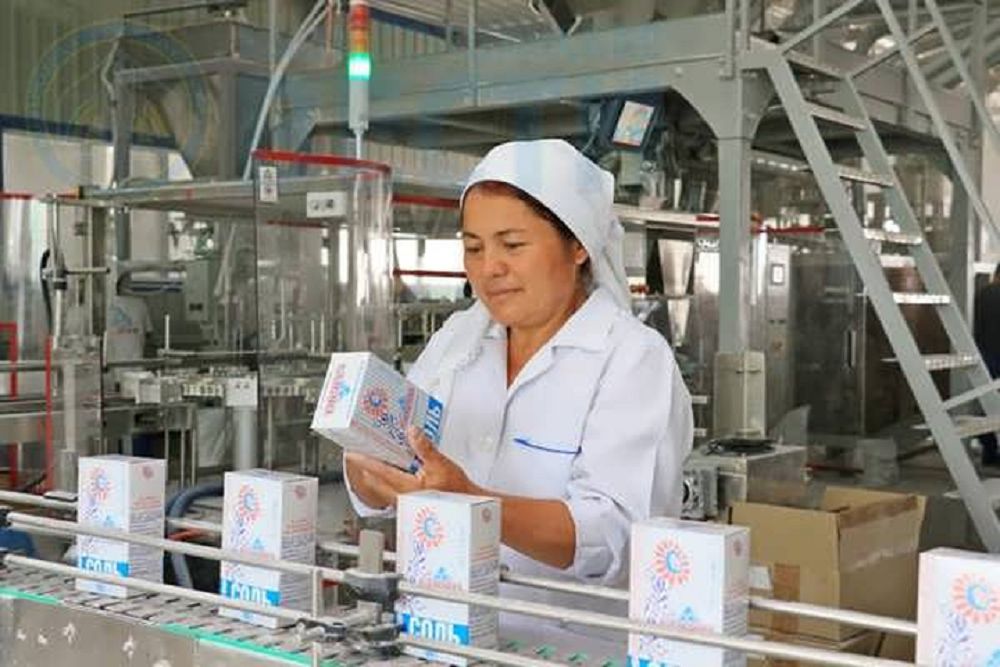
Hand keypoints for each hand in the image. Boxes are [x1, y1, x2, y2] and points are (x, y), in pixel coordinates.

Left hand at [345, 426, 478, 508]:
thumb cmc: (458, 491)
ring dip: (376, 474)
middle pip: (376, 481)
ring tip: (372, 460)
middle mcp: (403, 497)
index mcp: (407, 488)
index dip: (364, 461)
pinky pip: (392, 490)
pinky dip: (388, 479)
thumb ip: (424, 448)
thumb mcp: (441, 464)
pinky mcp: (412, 502)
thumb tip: (412, 432)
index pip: (379, 472)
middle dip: (366, 468)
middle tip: (357, 455)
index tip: (352, 453)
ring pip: (383, 487)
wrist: (468, 505)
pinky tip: (393, 471)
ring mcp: (406, 501)